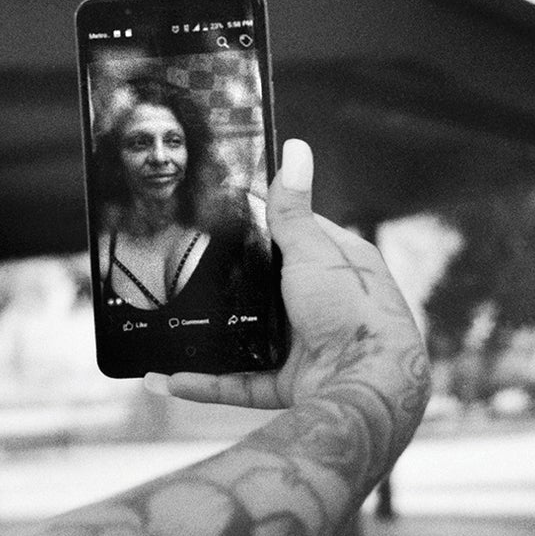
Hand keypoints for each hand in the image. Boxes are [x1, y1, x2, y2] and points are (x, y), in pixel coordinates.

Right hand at [144, 139, 430, 422]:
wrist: (364, 386)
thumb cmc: (351, 311)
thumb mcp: (313, 250)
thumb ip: (293, 207)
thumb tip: (295, 149)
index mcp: (340, 266)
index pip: (300, 233)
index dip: (266, 222)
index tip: (224, 213)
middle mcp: (324, 304)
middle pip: (269, 286)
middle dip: (232, 282)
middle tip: (185, 263)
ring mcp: (305, 345)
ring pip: (248, 335)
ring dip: (211, 335)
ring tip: (171, 321)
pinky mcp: (289, 381)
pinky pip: (239, 381)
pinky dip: (207, 382)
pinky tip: (170, 377)